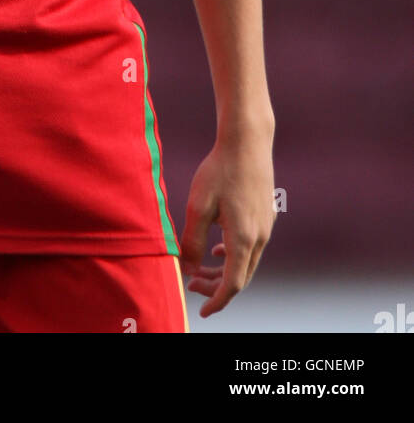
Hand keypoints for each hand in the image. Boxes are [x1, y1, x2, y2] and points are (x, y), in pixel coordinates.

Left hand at [178, 132, 275, 316]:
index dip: (216, 301)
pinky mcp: (266, 215)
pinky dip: (235, 255)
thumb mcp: (198, 206)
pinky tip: (219, 246)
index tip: (202, 311)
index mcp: (243, 238)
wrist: (247, 142)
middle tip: (191, 283)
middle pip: (241, 276)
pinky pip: (252, 246)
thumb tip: (187, 269)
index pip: (232, 284)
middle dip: (216, 286)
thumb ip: (193, 241)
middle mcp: (260, 236)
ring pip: (247, 261)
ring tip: (201, 268)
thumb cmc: (219, 170)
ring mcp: (266, 225)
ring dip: (225, 270)